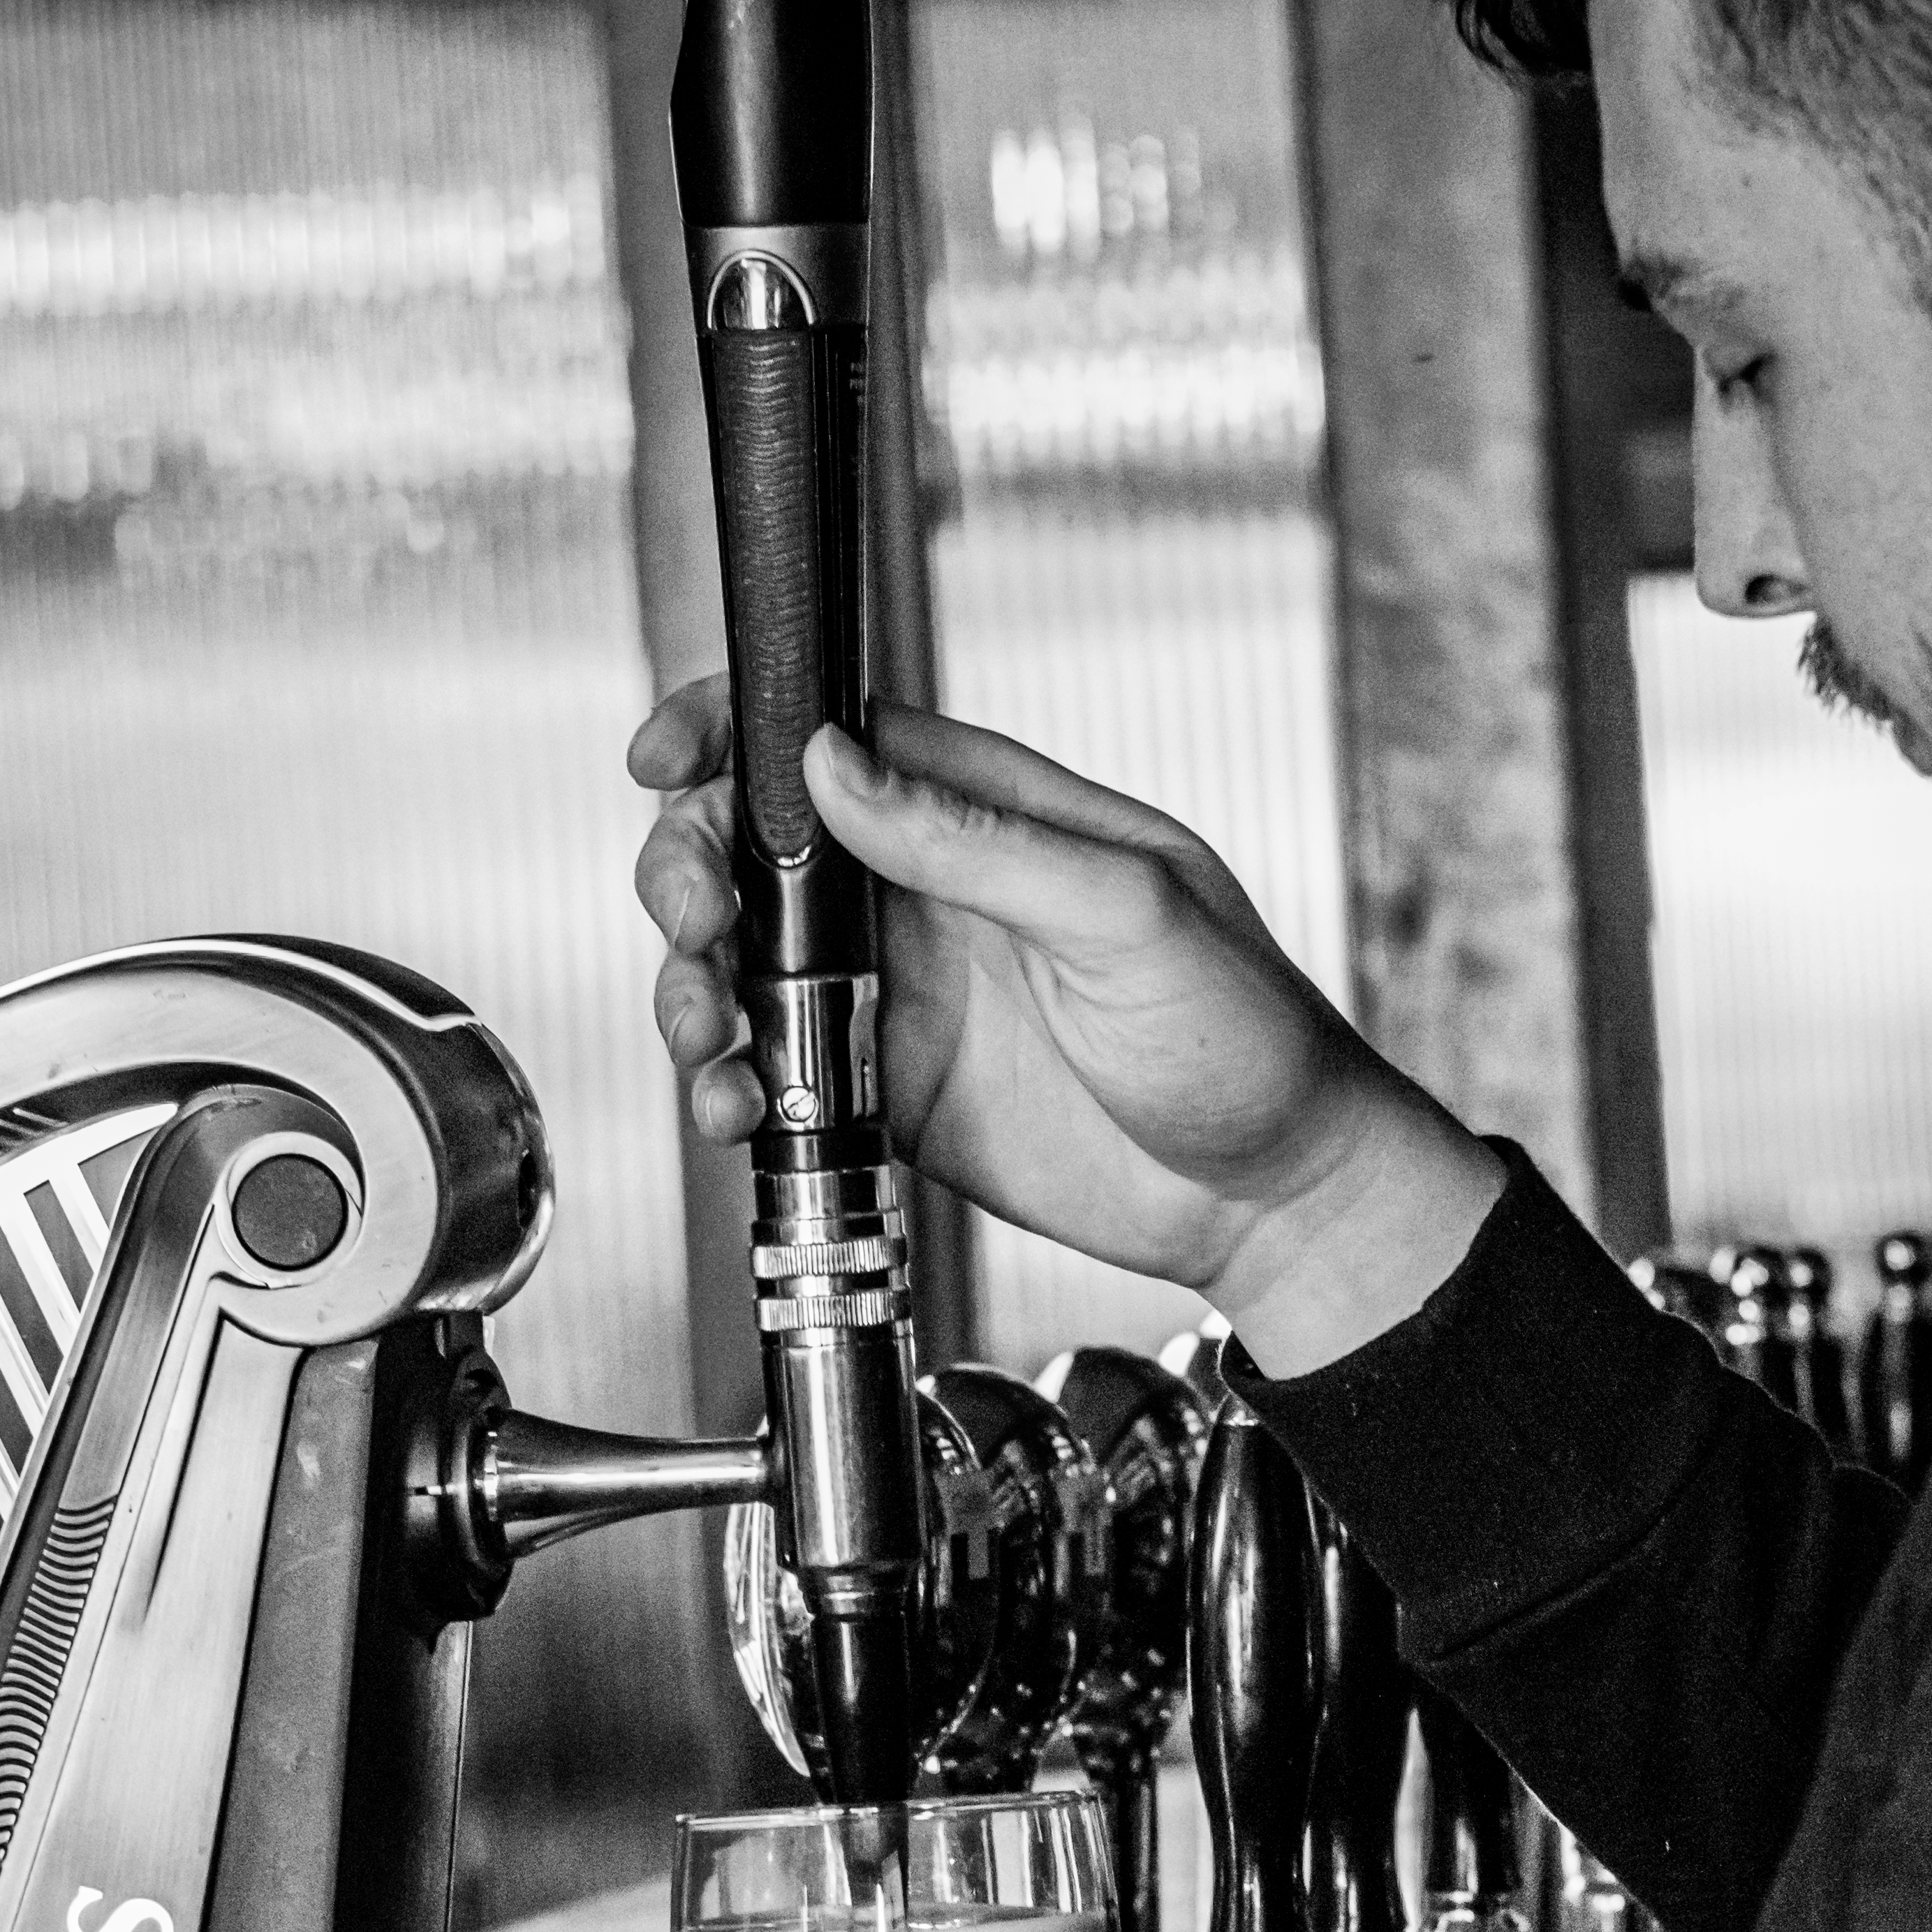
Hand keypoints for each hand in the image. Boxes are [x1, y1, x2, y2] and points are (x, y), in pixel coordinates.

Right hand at [629, 684, 1502, 1374]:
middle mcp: (931, 898)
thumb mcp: (1122, 914)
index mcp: (990, 819)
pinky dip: (732, 1091)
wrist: (1270, 1197)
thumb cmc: (1241, 1036)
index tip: (661, 755)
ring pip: (745, 968)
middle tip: (696, 924)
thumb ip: (975, 841)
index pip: (837, 739)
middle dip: (689, 872)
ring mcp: (901, 999)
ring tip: (705, 1040)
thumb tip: (836, 768)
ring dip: (693, 992)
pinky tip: (735, 1112)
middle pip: (758, 851)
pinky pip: (776, 1079)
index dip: (733, 734)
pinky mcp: (888, 1098)